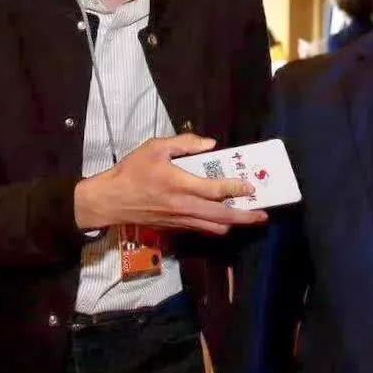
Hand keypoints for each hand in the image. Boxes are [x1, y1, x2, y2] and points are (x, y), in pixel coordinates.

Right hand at [74, 134, 267, 234]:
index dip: (237, 189)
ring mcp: (181, 220)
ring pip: (214, 227)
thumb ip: (185, 143)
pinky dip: (216, 225)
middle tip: (262, 214)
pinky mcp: (175, 227)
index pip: (216, 190)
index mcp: (180, 184)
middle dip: (245, 216)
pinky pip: (202, 229)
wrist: (110, 201)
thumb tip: (210, 144)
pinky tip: (223, 218)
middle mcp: (184, 206)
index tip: (252, 187)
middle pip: (223, 216)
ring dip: (233, 223)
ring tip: (248, 217)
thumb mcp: (155, 147)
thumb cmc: (132, 171)